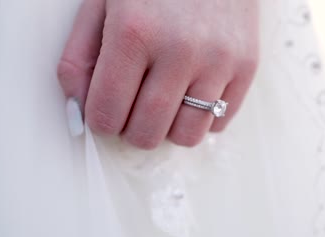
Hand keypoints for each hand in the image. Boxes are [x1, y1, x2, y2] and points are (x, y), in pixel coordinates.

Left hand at [58, 0, 258, 148]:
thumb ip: (80, 58)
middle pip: (146, 133)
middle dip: (131, 129)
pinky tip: (191, 92)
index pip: (107, 114)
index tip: (106, 112)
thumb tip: (78, 111)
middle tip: (133, 108)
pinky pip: (219, 123)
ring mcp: (218, 60)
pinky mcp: (246, 66)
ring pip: (186, 136)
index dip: (101, 120)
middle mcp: (180, 50)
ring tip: (164, 102)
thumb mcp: (102, 5)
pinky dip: (200, 118)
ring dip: (168, 128)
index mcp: (134, 31)